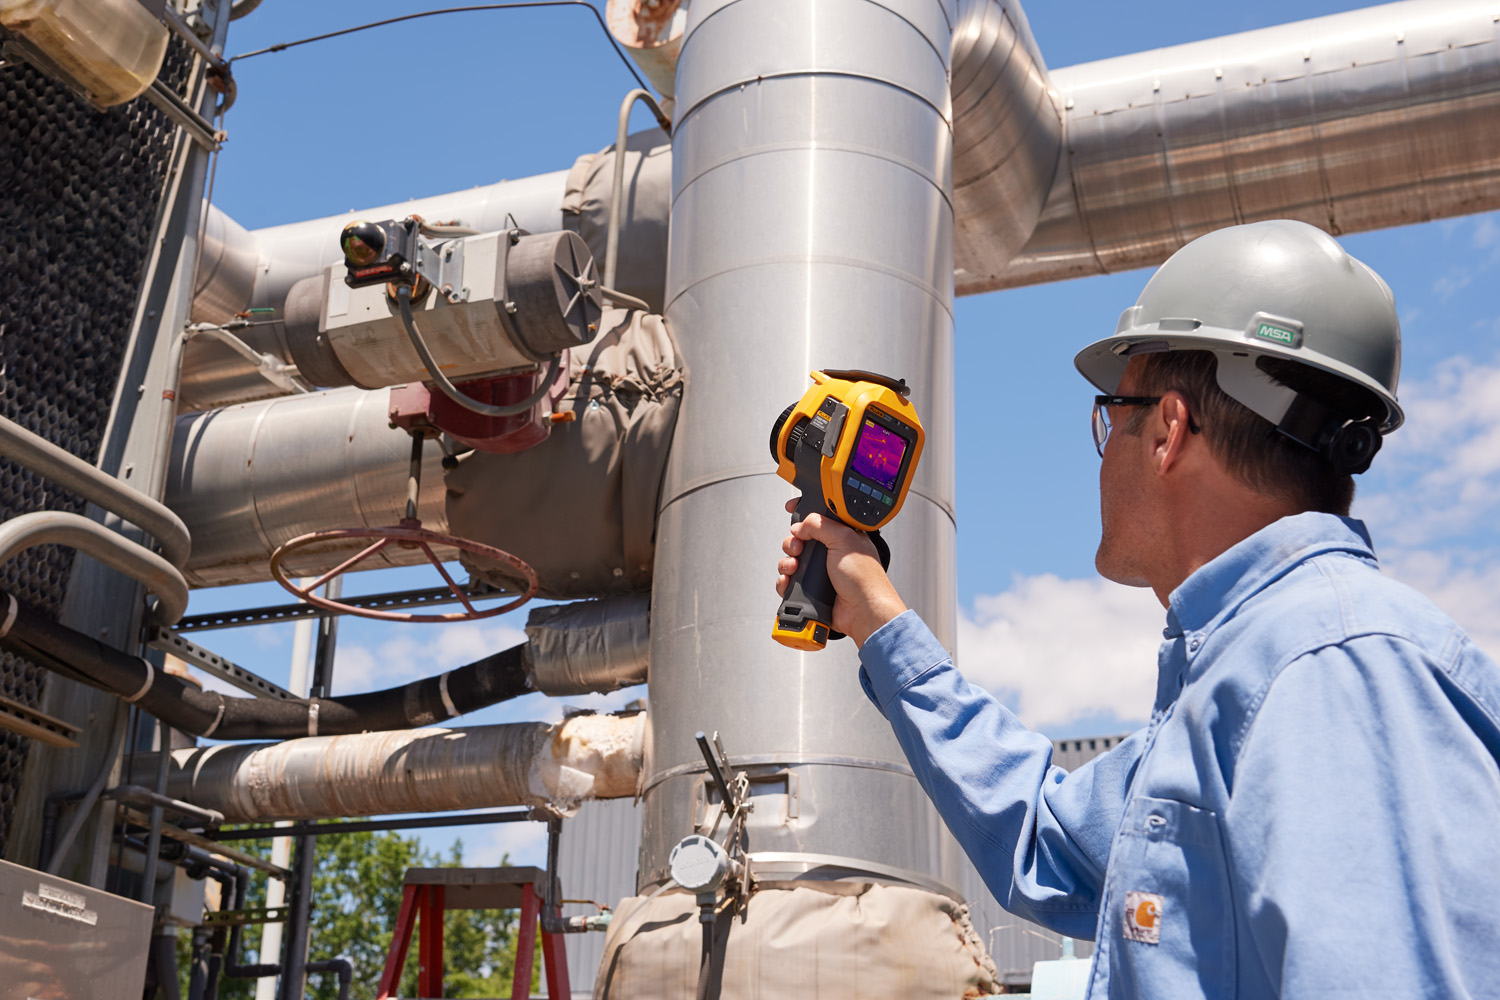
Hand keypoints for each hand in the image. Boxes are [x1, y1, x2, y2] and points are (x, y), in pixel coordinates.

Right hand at [776, 498, 907, 645]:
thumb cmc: (863, 578)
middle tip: (797, 547)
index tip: (791, 509)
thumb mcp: (844, 539)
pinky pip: (789, 581)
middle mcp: (830, 553)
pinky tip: (789, 580)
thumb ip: (819, 525)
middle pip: (800, 539)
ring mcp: (820, 572)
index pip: (819, 519)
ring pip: (792, 560)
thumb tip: (800, 526)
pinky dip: (784, 581)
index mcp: (842, 536)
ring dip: (787, 562)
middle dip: (793, 542)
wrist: (862, 611)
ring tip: (795, 567)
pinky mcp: (811, 589)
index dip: (804, 513)